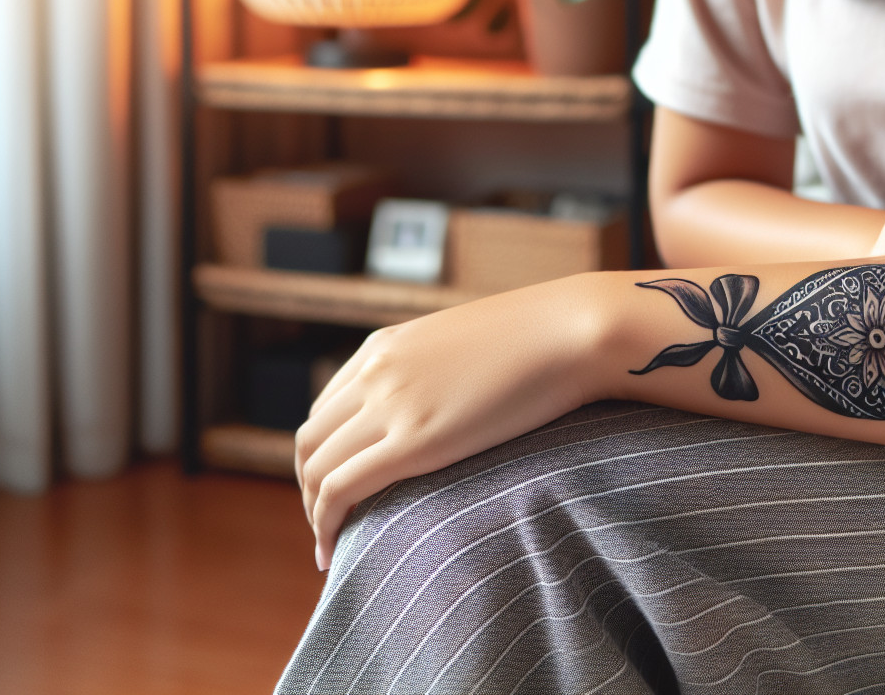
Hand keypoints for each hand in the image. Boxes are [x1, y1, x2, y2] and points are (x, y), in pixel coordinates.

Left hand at [294, 278, 599, 570]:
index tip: (340, 489)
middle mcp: (375, 372)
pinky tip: (334, 553)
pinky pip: (342, 489)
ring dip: (315, 513)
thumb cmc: (546, 339)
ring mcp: (391, 404)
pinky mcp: (415, 441)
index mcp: (386, 346)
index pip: (326, 409)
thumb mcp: (473, 345)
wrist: (574, 331)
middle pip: (310, 441)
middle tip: (332, 525)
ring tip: (331, 547)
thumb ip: (445, 371)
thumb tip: (456, 403)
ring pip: (316, 468)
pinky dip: (326, 524)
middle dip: (310, 489)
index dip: (325, 455)